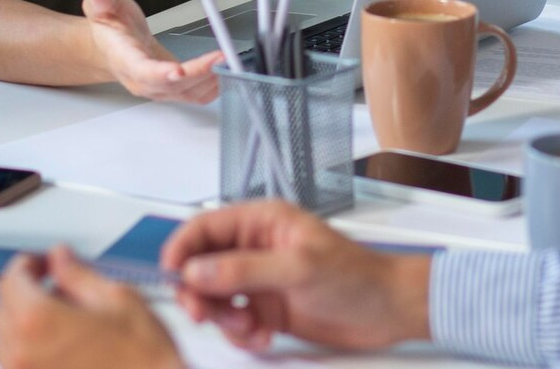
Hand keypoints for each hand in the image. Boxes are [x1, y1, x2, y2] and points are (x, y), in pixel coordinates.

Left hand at [0, 246, 180, 368]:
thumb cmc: (142, 356)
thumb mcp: (117, 297)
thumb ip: (78, 273)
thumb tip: (61, 258)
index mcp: (39, 320)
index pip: (12, 279)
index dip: (29, 263)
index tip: (44, 263)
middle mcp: (22, 352)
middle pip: (3, 307)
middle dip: (27, 290)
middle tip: (55, 284)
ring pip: (7, 338)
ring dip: (26, 321)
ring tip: (62, 317)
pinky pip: (18, 363)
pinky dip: (31, 348)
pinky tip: (63, 344)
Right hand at [84, 0, 223, 102]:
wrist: (114, 45)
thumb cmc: (111, 26)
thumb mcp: (101, 5)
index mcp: (125, 59)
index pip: (142, 71)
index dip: (161, 73)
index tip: (178, 71)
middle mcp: (142, 80)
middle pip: (171, 85)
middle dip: (198, 73)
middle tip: (221, 58)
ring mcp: (158, 88)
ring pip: (187, 92)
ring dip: (210, 80)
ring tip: (230, 62)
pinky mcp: (173, 89)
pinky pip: (194, 95)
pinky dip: (212, 88)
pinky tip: (225, 74)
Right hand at [162, 200, 431, 352]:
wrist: (387, 310)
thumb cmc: (356, 276)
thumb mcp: (299, 268)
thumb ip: (245, 269)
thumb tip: (196, 270)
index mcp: (263, 222)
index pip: (204, 228)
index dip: (181, 249)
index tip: (171, 277)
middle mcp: (255, 248)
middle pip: (200, 266)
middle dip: (198, 293)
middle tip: (205, 314)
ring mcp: (259, 280)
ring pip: (213, 298)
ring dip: (222, 319)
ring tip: (248, 328)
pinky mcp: (266, 310)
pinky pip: (233, 323)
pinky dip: (241, 335)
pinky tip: (263, 337)